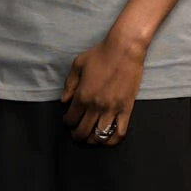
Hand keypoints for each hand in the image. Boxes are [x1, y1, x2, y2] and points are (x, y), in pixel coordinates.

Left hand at [60, 29, 145, 143]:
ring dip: (93, 140)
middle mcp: (96, 106)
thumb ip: (69, 85)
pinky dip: (112, 140)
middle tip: (76, 133)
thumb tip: (64, 101)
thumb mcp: (77, 65)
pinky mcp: (126, 109)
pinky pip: (120, 132)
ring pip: (100, 136)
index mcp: (82, 96)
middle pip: (83, 132)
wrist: (125, 50)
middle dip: (77, 135)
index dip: (67, 123)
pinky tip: (107, 139)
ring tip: (90, 138)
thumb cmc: (100, 54)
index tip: (68, 120)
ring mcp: (112, 110)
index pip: (70, 119)